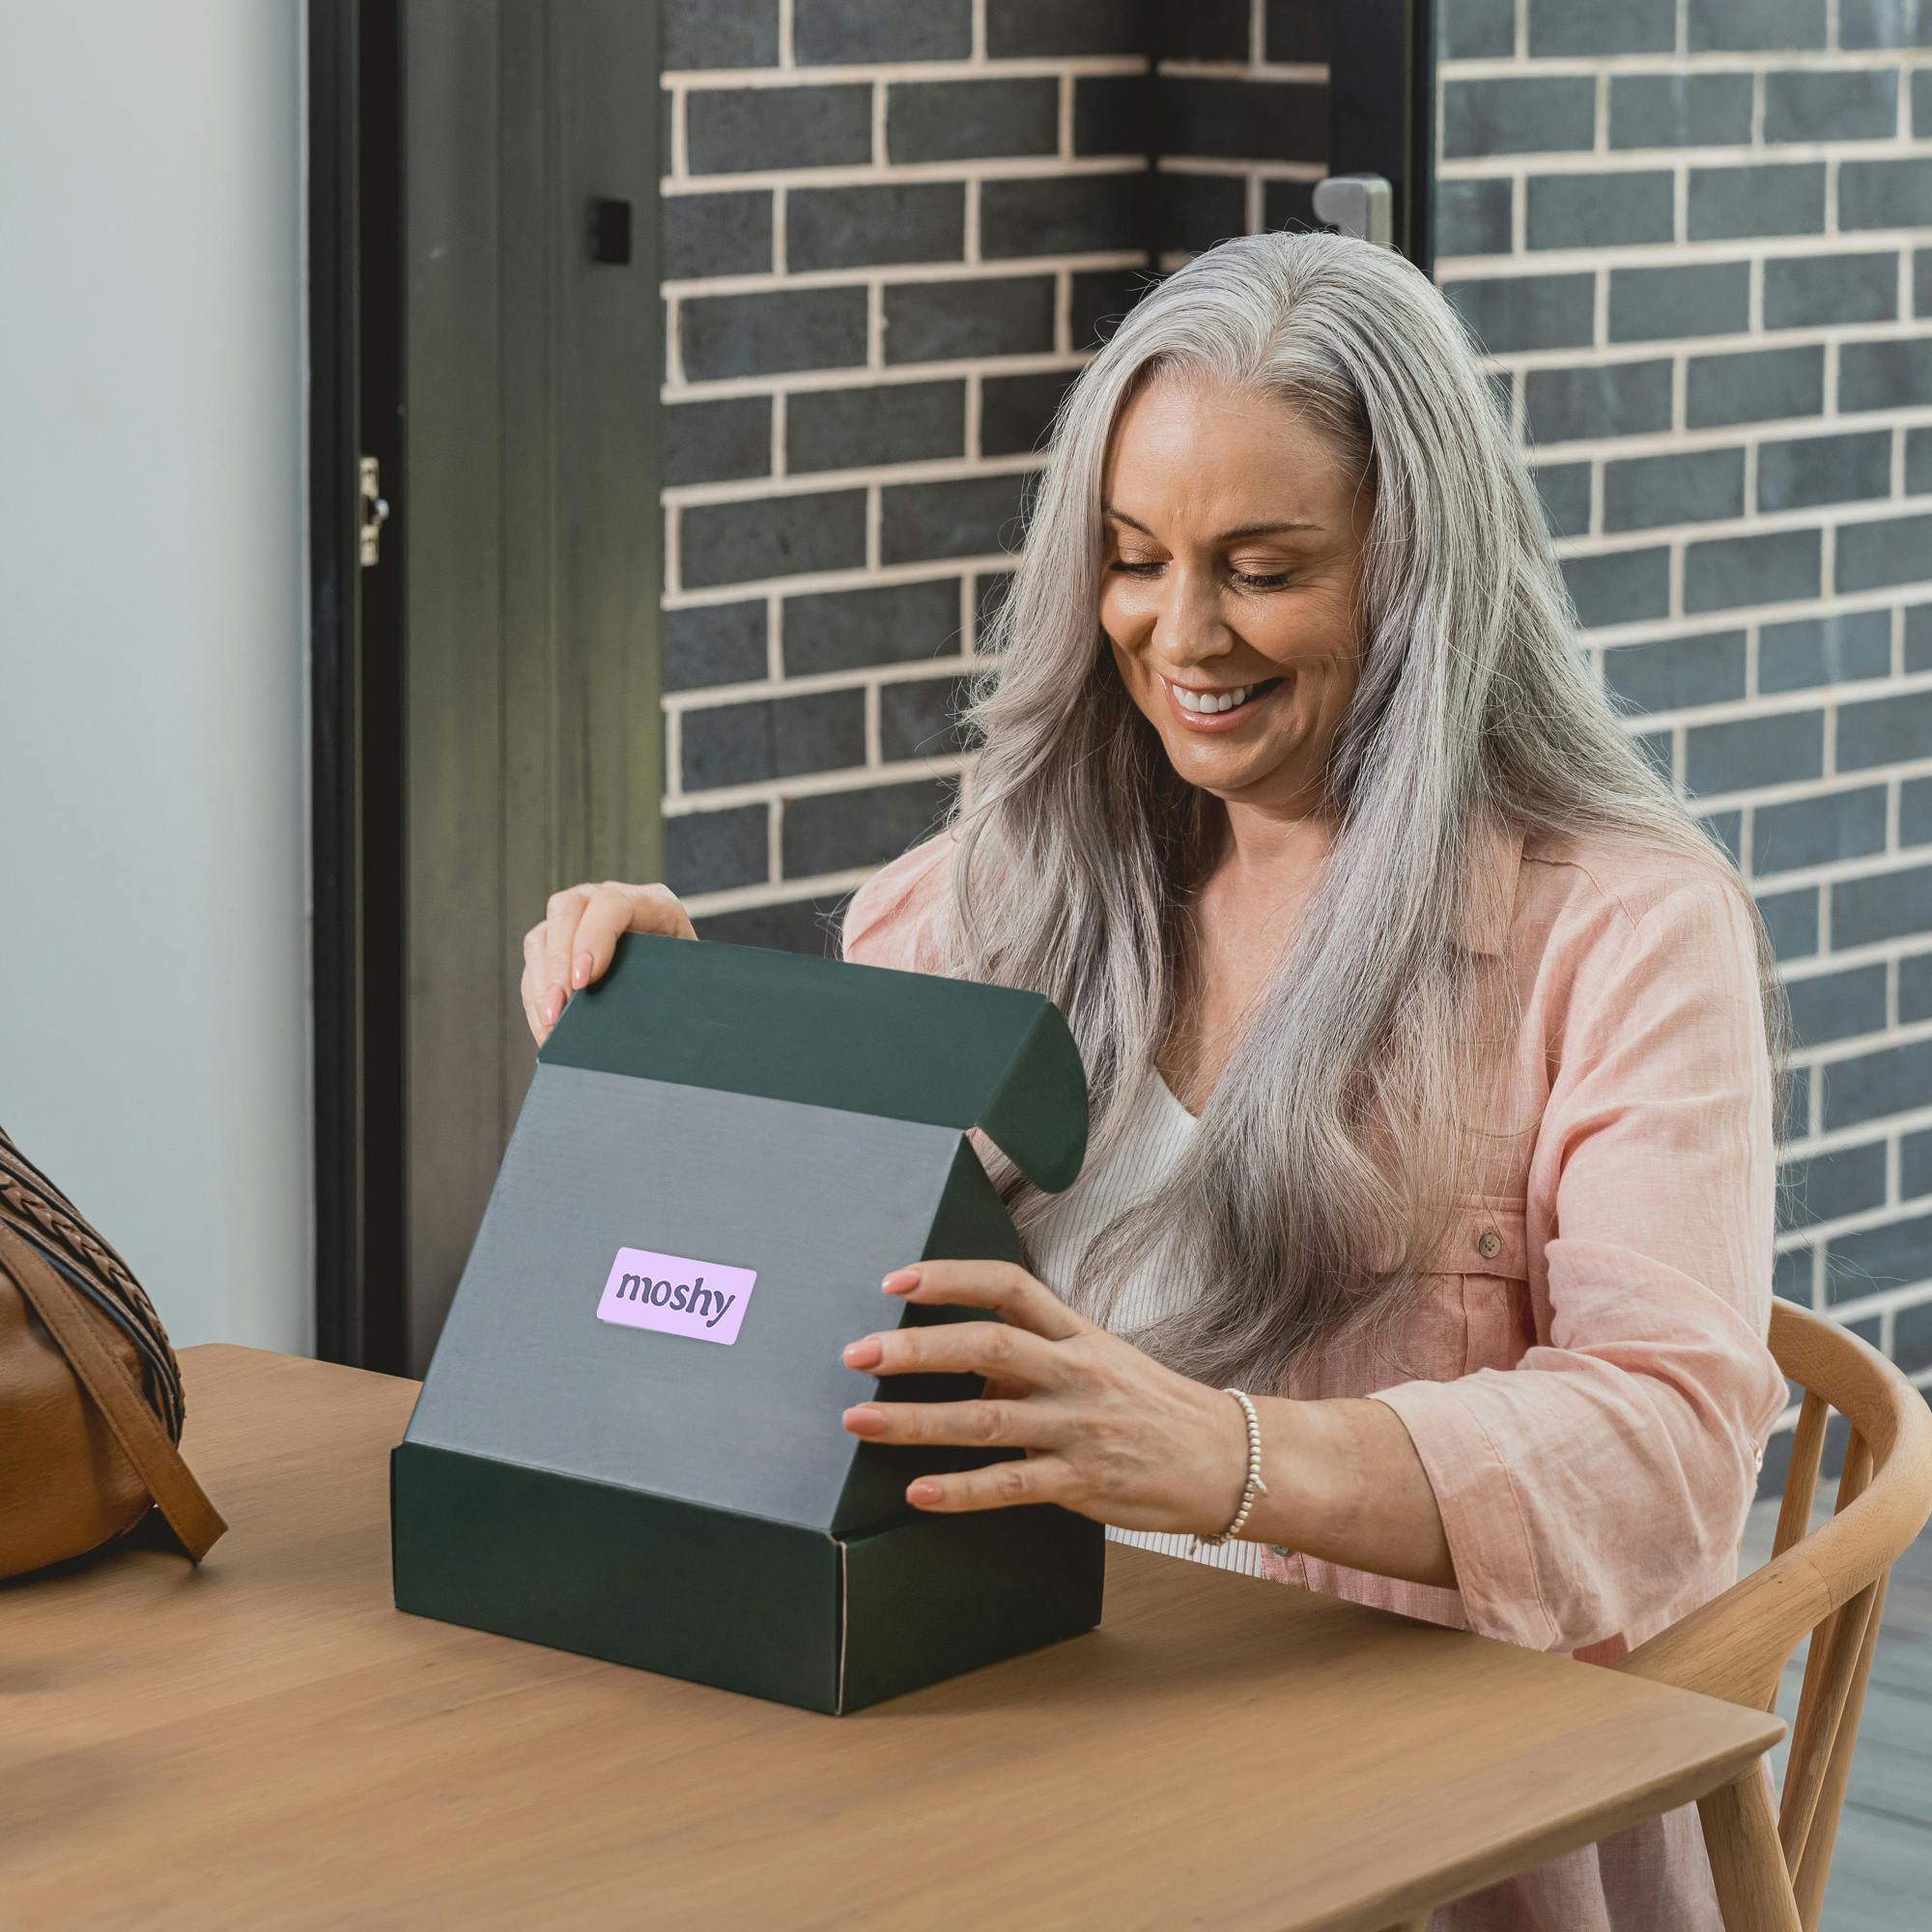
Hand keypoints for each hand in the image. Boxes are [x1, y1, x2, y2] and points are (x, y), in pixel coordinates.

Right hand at [519, 881, 695, 1044]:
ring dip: (541, 985)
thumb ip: (672, 983)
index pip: (612, 904)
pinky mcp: (560, 943)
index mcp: (653, 903)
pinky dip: (536, 998)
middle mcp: (611, 900)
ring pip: (543, 937)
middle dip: (557, 966)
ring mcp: (581, 919)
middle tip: (558, 1012)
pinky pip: (535, 964)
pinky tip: (545, 1028)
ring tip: (550, 1026)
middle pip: (566, 911)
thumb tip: (642, 1017)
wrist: (688, 986)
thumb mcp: (692, 977)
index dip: (592, 939)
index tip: (584, 982)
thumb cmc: (694, 982)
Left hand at [839, 1260, 1251, 1534]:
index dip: (951, 1278)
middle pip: (988, 1346)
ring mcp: (1079, 1428)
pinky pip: (1012, 1485)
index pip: (1010, 1287)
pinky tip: (919, 1491)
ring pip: (986, 1419)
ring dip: (916, 1421)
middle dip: (916, 1349)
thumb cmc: (1154, 1408)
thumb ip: (1035, 1357)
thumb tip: (961, 1357)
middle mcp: (1076, 1372)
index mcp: (1078, 1333)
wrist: (1229, 1458)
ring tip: (860, 1422)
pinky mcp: (1084, 1482)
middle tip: (857, 1354)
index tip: (896, 1281)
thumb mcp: (1101, 1361)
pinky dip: (961, 1490)